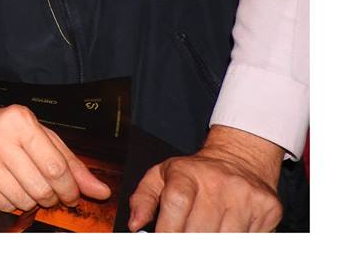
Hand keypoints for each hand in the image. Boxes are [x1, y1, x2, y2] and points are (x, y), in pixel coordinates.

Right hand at [0, 101, 110, 211]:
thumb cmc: (12, 131)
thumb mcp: (44, 137)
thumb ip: (72, 164)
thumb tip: (100, 191)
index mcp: (19, 120)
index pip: (55, 167)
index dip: (69, 188)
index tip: (72, 195)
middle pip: (40, 187)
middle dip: (52, 197)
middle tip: (51, 193)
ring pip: (23, 200)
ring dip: (32, 200)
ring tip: (27, 184)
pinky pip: (4, 205)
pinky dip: (12, 202)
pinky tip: (8, 185)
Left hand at [128, 125, 282, 231]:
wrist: (240, 159)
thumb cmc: (195, 173)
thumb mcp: (162, 175)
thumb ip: (143, 199)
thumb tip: (135, 225)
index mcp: (187, 173)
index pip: (176, 203)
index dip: (168, 229)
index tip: (163, 241)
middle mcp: (218, 182)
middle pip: (199, 229)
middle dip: (187, 242)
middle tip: (184, 239)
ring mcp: (245, 196)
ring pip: (224, 240)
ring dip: (211, 244)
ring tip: (205, 232)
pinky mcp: (267, 208)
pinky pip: (248, 240)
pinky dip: (234, 242)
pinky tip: (227, 230)